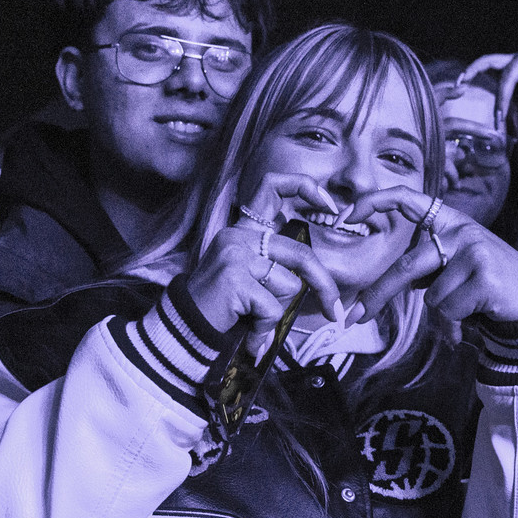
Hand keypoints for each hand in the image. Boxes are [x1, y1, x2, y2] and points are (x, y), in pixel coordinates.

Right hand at [186, 173, 344, 350]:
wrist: (185, 328)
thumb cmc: (223, 306)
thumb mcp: (251, 277)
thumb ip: (278, 266)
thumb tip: (319, 279)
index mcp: (243, 230)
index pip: (272, 186)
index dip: (305, 187)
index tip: (330, 206)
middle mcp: (238, 235)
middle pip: (300, 253)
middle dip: (323, 285)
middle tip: (333, 312)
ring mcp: (235, 254)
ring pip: (288, 285)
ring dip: (276, 311)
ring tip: (251, 317)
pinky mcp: (235, 277)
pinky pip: (272, 307)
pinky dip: (265, 326)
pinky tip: (248, 330)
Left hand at [342, 188, 517, 324]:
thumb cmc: (488, 283)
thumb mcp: (456, 263)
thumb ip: (425, 266)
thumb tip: (383, 288)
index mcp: (448, 220)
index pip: (406, 199)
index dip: (373, 202)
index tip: (345, 216)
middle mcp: (460, 229)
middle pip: (406, 266)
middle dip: (378, 295)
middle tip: (354, 316)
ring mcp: (475, 251)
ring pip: (431, 297)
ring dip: (442, 314)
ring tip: (466, 308)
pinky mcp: (486, 276)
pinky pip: (448, 310)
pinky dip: (455, 324)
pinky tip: (476, 315)